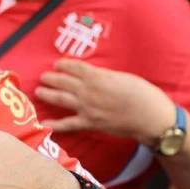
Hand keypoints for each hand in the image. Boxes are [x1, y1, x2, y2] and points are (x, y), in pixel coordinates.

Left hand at [35, 59, 175, 146]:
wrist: (151, 117)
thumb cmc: (143, 94)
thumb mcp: (123, 77)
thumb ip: (105, 76)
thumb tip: (94, 75)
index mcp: (98, 77)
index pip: (74, 67)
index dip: (63, 65)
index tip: (56, 64)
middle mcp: (88, 91)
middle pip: (63, 81)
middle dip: (51, 78)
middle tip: (43, 76)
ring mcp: (87, 108)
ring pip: (60, 99)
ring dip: (47, 94)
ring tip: (38, 91)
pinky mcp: (90, 123)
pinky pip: (68, 124)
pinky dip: (54, 124)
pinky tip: (42, 123)